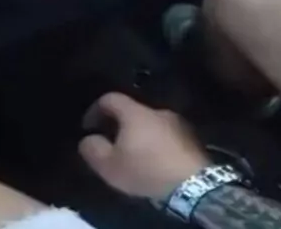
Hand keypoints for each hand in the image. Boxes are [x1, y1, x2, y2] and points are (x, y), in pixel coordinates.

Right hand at [79, 92, 211, 201]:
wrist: (192, 182)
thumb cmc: (145, 170)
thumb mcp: (109, 165)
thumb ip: (93, 148)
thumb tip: (89, 138)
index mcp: (136, 113)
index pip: (111, 98)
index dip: (94, 110)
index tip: (88, 127)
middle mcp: (158, 111)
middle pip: (132, 111)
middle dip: (117, 125)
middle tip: (109, 144)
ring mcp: (178, 122)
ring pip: (150, 123)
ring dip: (138, 134)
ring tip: (132, 155)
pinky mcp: (191, 136)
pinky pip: (165, 133)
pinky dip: (155, 142)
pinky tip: (153, 160)